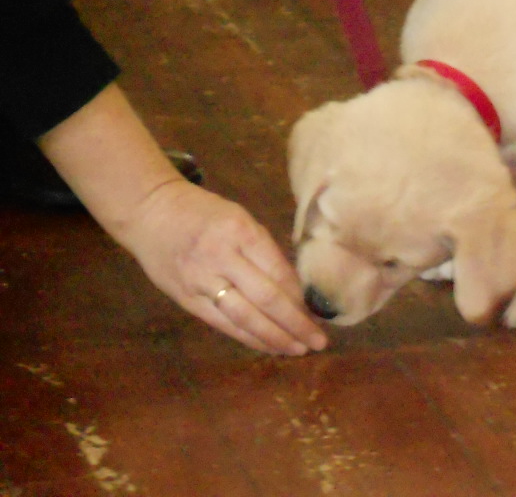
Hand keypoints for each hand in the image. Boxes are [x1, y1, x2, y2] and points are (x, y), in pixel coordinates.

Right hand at [38, 82, 326, 354]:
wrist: (150, 212)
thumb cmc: (204, 213)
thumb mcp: (239, 218)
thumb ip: (264, 251)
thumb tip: (295, 289)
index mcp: (240, 231)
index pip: (279, 271)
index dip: (300, 297)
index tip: (317, 312)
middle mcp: (221, 257)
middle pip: (266, 299)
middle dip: (296, 323)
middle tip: (318, 341)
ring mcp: (200, 281)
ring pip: (244, 318)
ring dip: (274, 338)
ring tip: (298, 349)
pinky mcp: (185, 299)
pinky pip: (222, 324)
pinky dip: (248, 338)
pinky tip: (268, 346)